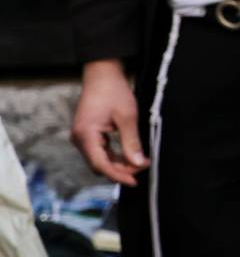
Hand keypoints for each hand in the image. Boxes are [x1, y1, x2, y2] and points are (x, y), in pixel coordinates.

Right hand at [70, 59, 147, 185]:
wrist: (102, 75)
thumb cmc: (113, 92)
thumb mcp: (127, 117)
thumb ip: (131, 142)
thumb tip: (139, 164)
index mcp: (85, 134)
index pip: (100, 164)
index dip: (118, 175)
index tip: (134, 181)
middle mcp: (79, 138)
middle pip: (99, 164)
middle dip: (121, 169)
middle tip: (143, 166)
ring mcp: (81, 137)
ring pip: (100, 159)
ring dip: (119, 163)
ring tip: (140, 161)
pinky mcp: (87, 135)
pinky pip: (100, 152)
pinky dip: (115, 156)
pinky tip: (130, 155)